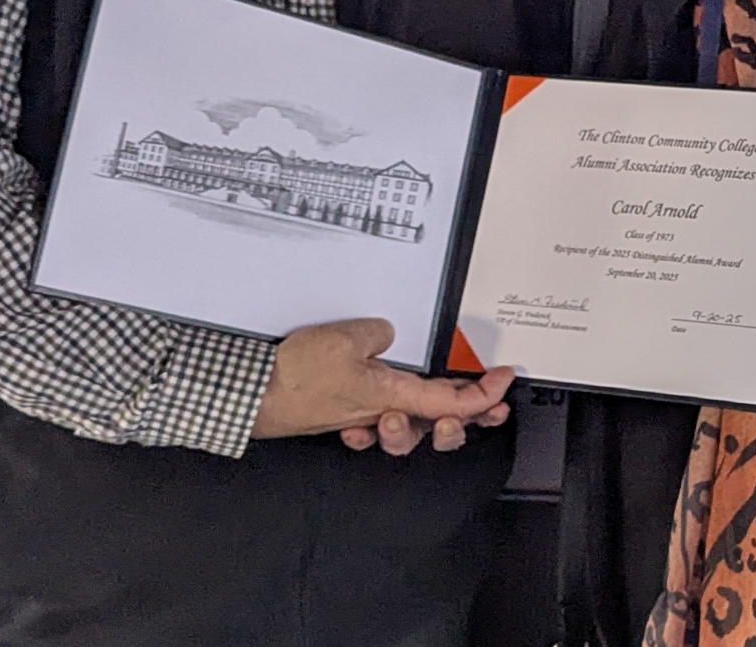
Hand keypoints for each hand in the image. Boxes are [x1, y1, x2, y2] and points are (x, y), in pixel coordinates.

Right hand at [250, 318, 513, 453]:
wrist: (252, 396)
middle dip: (470, 417)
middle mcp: (381, 412)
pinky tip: (388, 410)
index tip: (503, 381)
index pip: (452, 403)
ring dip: (431, 418)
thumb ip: (379, 332)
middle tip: (489, 402)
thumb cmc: (294, 378)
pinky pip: (377, 419)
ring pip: (410, 424)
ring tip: (443, 408)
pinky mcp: (344, 412)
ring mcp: (363, 415)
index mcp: (391, 396)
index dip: (485, 395)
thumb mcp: (348, 338)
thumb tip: (387, 335)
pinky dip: (390, 416)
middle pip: (438, 423)